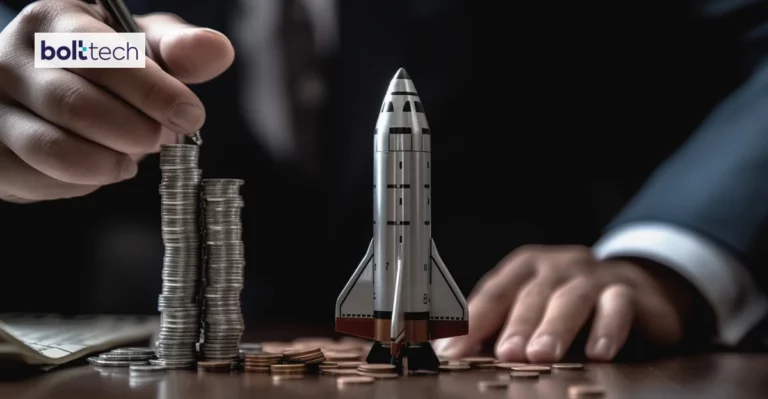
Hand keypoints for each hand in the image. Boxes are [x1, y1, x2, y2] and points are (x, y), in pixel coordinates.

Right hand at [0, 0, 234, 202]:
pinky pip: (42, 180)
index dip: (154, 92)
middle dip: (136, 132)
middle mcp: (11, 59)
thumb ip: (180, 50)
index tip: (190, 115)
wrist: (44, 93)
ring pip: (56, 150)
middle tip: (160, 138)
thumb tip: (217, 50)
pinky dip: (84, 182)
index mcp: (53, 23)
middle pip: (79, 107)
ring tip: (130, 156)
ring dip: (110, 163)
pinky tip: (99, 165)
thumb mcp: (143, 47)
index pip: (103, 57)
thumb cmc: (103, 67)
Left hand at [433, 245, 701, 362]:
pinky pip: (618, 305)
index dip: (473, 322)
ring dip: (555, 327)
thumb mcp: (532, 311)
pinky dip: (607, 327)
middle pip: (532, 294)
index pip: (494, 293)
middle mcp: (558, 266)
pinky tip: (598, 352)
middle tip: (506, 353)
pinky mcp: (630, 291)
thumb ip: (495, 328)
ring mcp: (594, 275)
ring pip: (572, 298)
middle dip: (517, 325)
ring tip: (542, 355)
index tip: (453, 351)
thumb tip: (449, 352)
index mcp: (525, 269)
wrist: (639, 287)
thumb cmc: (571, 305)